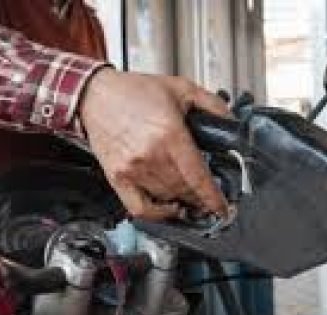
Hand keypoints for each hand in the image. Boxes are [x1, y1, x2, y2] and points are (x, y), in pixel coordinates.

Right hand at [79, 69, 228, 219]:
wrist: (95, 94)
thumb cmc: (134, 91)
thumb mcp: (181, 88)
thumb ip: (212, 105)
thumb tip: (232, 123)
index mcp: (170, 135)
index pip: (198, 178)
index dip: (214, 198)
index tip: (223, 207)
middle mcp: (151, 156)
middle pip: (185, 191)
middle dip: (202, 199)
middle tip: (210, 198)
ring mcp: (133, 170)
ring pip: (167, 199)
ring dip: (183, 203)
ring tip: (192, 199)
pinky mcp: (118, 177)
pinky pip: (140, 208)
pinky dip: (158, 214)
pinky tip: (168, 207)